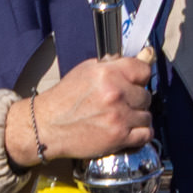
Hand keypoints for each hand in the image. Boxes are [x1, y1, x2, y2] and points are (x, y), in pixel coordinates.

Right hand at [9, 54, 153, 167]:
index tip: (133, 83)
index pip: (144, 70)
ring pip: (147, 116)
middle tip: (119, 104)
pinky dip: (140, 134)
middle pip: (146, 95)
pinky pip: (146, 134)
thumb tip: (145, 55)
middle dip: (135, 100)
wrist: (45, 127)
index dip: (139, 78)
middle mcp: (115, 94)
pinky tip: (129, 131)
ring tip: (119, 119)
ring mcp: (119, 116)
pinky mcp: (119, 137)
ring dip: (136, 118)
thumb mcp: (85, 72)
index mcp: (107, 74)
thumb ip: (114, 64)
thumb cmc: (63, 100)